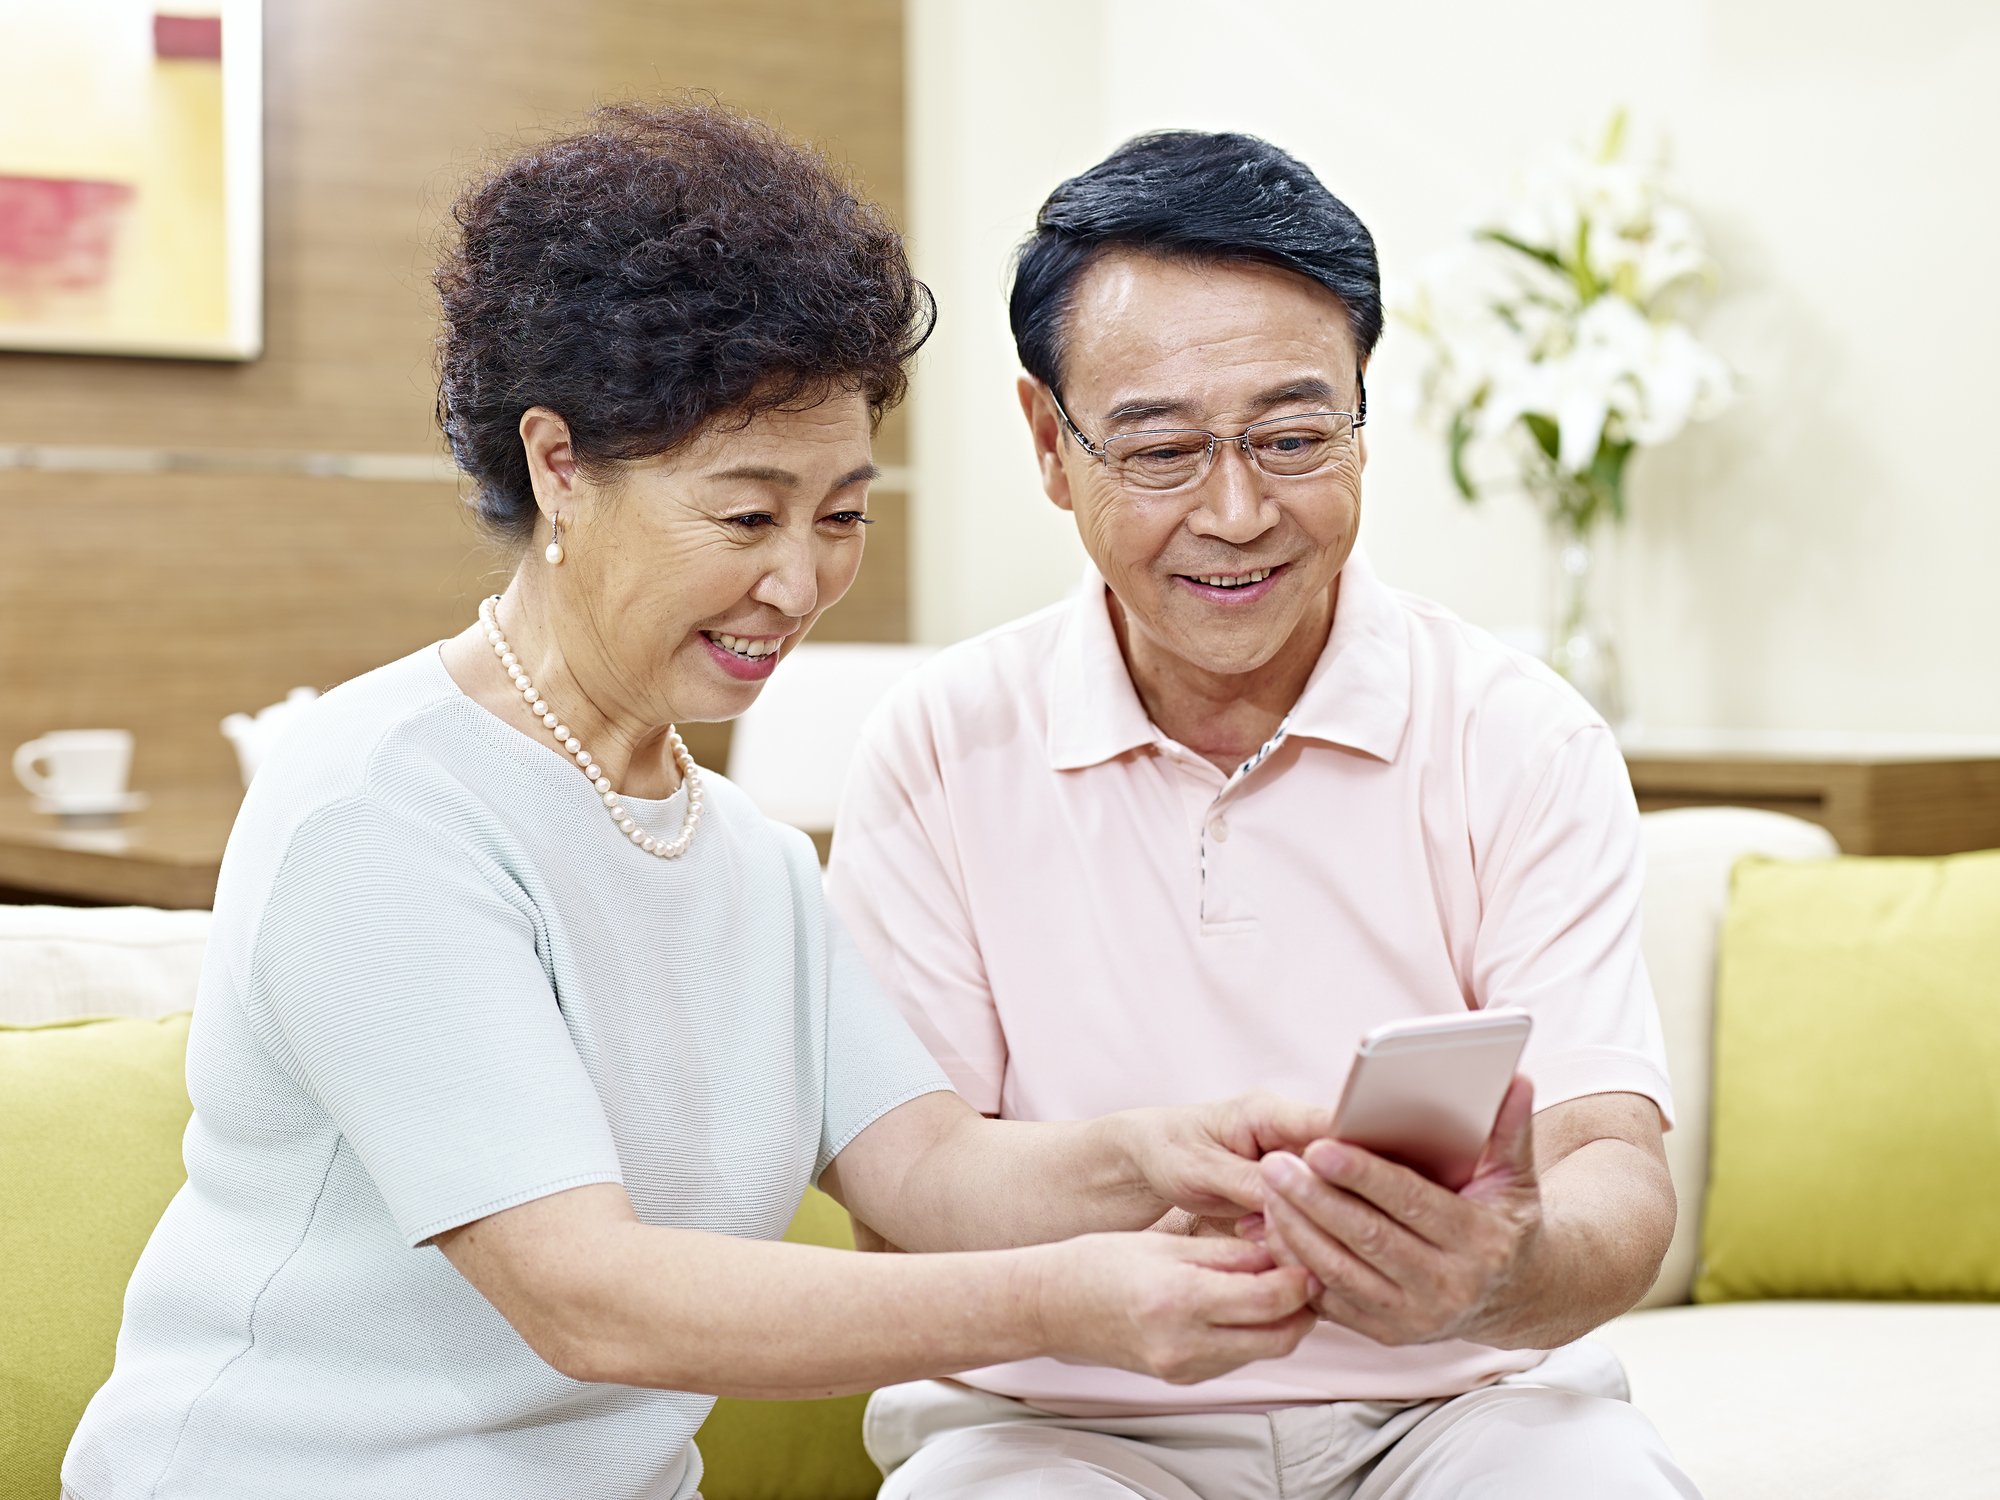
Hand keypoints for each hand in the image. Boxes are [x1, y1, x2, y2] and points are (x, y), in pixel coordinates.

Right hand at [1036, 1232, 1317, 1383]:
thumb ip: (1230, 1254)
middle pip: (1280, 1337)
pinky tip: (1245, 1305)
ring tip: (1277, 1283)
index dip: (1301, 1277)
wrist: (1053, 1306)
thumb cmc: (1101, 1263)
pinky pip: (1237, 1360)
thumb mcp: (1168, 1243)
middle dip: (1303, 1306)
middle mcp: (1185, 1344)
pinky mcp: (1182, 1379)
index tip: (1309, 1252)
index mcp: (1180, 1299)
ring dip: (1280, 1322)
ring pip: (1263, 1352)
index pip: (1271, 1299)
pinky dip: (1252, 1334)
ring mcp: (1184, 1368)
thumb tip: (1282, 1253)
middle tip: (1305, 1270)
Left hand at [1122, 1090, 1342, 1223]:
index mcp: (1270, 1112)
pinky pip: (1313, 1212)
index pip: (1332, 1125)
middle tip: (1315, 1234)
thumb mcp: (1201, 1169)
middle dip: (1338, 1199)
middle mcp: (1292, 1133)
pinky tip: (1279, 1248)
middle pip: (1343, 1162)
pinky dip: (1302, 1233)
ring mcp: (1295, 1163)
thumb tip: (1293, 1199)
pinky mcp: (1293, 1189)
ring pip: (1331, 1193)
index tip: (1362, 1188)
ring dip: (1316, 1222)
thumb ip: (1247, 1182)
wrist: (1150, 1160)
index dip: (1355, 1154)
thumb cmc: (1170, 1152)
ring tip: (1277, 1240)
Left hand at [1251, 1075, 1544, 1346]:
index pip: (1412, 1202)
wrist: (1512, 1295)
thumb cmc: (1504, 1221)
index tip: (1319, 1147)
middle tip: (1274, 1164)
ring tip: (1267, 1189)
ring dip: (1296, 1229)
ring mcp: (1415, 1317)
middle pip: (1367, 1237)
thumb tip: (1515, 1079)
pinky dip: (1297, 1263)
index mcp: (1481, 1241)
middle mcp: (1450, 1286)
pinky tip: (1274, 1226)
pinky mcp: (1386, 1332)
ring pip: (1340, 1270)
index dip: (1363, 1175)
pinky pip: (1330, 1297)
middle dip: (1315, 1199)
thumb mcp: (1515, 1177)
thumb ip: (1509, 1129)